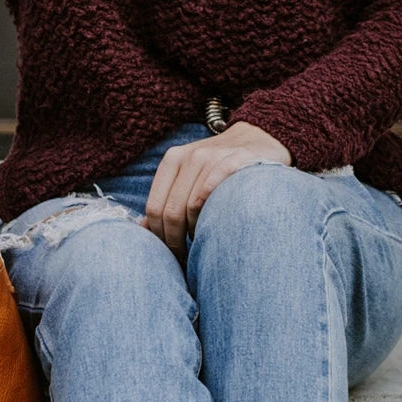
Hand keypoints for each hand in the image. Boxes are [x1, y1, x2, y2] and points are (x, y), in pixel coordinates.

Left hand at [144, 121, 291, 259]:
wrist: (259, 141)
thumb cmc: (220, 169)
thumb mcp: (189, 178)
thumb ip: (166, 200)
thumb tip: (142, 231)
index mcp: (173, 160)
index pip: (154, 208)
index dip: (158, 237)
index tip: (169, 254)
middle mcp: (190, 155)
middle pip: (170, 212)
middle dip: (175, 242)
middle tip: (184, 259)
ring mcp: (212, 157)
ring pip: (190, 208)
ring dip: (195, 234)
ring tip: (202, 243)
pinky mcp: (235, 162)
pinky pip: (212, 196)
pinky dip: (211, 219)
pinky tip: (216, 229)